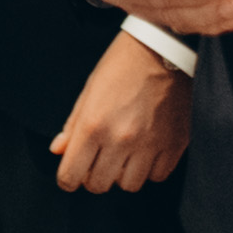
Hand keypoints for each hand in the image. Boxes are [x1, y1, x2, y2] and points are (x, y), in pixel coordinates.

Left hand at [52, 33, 186, 192]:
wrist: (166, 48)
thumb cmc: (123, 64)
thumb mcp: (90, 89)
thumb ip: (73, 124)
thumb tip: (58, 150)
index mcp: (93, 125)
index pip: (71, 176)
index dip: (67, 179)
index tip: (71, 175)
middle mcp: (120, 140)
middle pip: (99, 185)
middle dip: (93, 177)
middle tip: (98, 161)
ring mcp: (149, 145)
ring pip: (129, 185)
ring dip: (123, 175)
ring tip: (125, 156)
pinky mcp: (174, 145)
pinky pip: (157, 176)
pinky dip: (150, 170)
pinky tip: (147, 152)